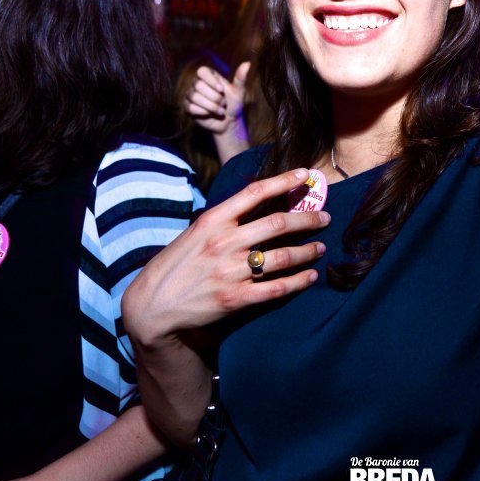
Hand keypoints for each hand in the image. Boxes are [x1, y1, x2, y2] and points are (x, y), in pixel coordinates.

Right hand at [124, 168, 327, 345]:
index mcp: (213, 220)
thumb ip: (224, 221)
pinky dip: (299, 281)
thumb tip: (257, 207)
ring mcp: (231, 271)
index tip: (306, 174)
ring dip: (308, 250)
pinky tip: (310, 276)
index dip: (284, 180)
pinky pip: (277, 288)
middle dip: (308, 219)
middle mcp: (224, 242)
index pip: (255, 192)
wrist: (153, 306)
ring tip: (320, 248)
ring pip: (283, 256)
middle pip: (278, 223)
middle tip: (325, 217)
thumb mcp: (195, 234)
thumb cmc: (176, 265)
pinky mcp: (236, 299)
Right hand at [183, 62, 249, 136]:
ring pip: (194, 97)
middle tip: (223, 103)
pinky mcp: (188, 106)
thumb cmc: (234, 104)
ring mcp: (191, 95)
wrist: (229, 122)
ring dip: (211, 106)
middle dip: (215, 97)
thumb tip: (248, 63)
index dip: (211, 81)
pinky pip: (190, 107)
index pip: (202, 71)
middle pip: (198, 85)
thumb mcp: (239, 91)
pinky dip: (203, 112)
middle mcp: (198, 83)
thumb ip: (240, 78)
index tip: (221, 90)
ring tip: (220, 110)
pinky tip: (209, 114)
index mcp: (209, 76)